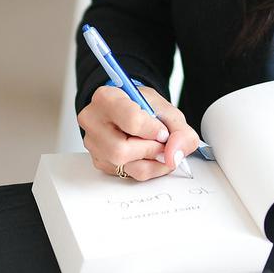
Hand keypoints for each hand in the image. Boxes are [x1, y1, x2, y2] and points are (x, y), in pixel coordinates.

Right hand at [77, 85, 199, 181]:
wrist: (134, 111)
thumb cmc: (145, 107)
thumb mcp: (168, 110)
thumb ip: (180, 131)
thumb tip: (174, 156)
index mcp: (106, 97)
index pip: (131, 120)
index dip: (153, 130)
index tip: (163, 131)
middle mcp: (93, 121)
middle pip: (121, 150)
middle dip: (151, 149)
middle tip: (162, 142)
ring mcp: (93, 143)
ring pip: (125, 165)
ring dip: (151, 161)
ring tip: (158, 148)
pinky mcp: (100, 161)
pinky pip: (128, 174)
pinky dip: (147, 168)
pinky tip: (150, 155)